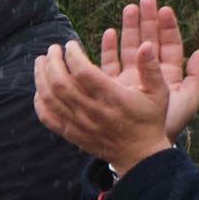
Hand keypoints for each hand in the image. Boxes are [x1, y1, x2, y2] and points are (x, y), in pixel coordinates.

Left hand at [33, 38, 173, 172]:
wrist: (140, 155)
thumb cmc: (149, 120)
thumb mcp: (159, 92)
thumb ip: (151, 68)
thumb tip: (146, 44)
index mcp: (112, 98)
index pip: (83, 72)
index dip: (72, 55)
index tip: (70, 45)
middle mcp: (92, 111)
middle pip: (60, 83)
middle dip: (52, 62)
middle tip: (52, 49)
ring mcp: (79, 124)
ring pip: (50, 98)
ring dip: (41, 77)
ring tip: (41, 62)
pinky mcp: (71, 134)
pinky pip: (48, 118)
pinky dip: (40, 102)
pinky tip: (40, 89)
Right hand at [100, 0, 198, 140]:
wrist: (143, 146)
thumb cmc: (167, 125)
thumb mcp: (189, 100)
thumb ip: (197, 77)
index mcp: (169, 76)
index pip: (170, 45)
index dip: (168, 27)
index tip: (165, 9)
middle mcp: (149, 75)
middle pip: (149, 41)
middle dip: (147, 20)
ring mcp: (130, 80)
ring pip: (130, 49)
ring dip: (129, 28)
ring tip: (128, 9)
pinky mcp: (112, 86)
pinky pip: (109, 63)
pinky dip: (109, 48)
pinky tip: (108, 33)